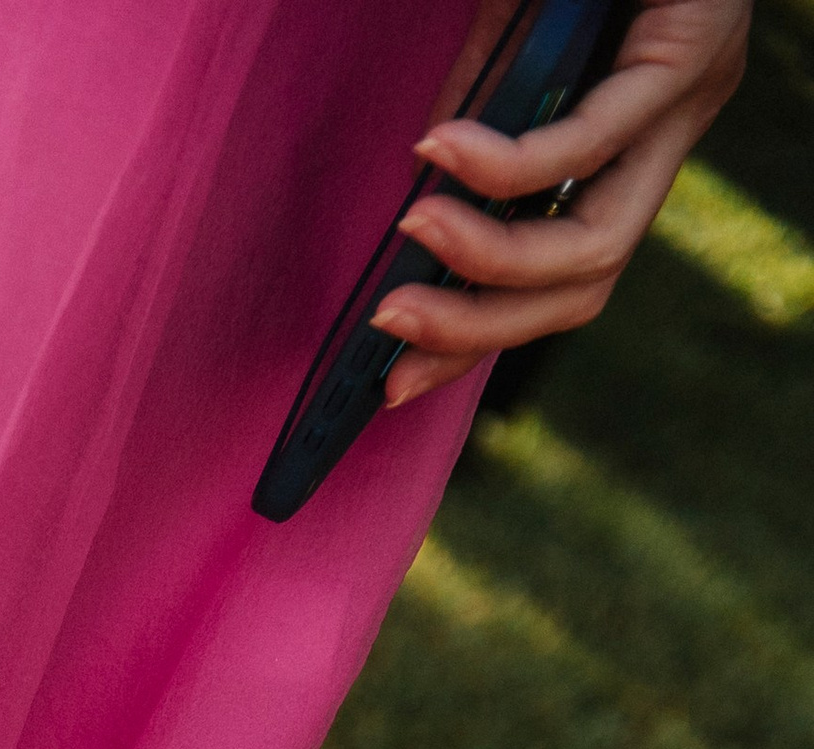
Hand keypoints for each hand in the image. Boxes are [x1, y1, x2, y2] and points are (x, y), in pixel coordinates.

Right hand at [375, 0, 752, 407]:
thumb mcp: (514, 33)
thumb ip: (479, 116)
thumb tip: (420, 200)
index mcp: (638, 135)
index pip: (566, 275)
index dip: (479, 334)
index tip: (395, 378)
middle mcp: (675, 128)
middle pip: (586, 285)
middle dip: (478, 324)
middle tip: (392, 329)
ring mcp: (691, 97)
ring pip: (599, 243)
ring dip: (490, 260)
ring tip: (412, 244)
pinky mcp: (691, 55)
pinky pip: (594, 140)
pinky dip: (508, 165)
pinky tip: (440, 157)